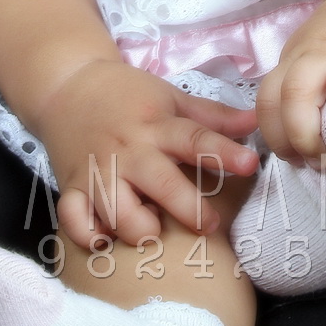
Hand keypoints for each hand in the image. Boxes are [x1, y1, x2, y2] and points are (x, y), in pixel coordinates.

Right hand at [38, 60, 258, 247]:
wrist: (68, 86)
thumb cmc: (129, 95)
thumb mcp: (172, 97)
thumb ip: (214, 116)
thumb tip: (257, 123)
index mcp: (156, 125)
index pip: (194, 138)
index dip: (223, 153)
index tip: (250, 164)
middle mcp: (129, 150)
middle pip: (160, 182)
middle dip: (186, 207)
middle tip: (209, 224)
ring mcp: (98, 170)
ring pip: (116, 209)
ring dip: (137, 226)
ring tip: (154, 229)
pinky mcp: (72, 186)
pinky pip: (74, 219)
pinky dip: (88, 234)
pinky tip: (106, 239)